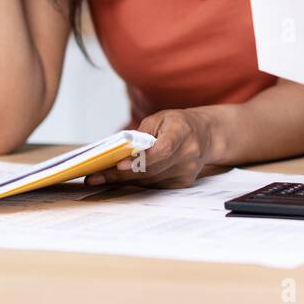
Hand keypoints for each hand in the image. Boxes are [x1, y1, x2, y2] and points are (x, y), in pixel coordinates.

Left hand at [85, 107, 220, 188]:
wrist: (207, 135)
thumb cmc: (179, 124)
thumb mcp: (161, 118)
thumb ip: (142, 133)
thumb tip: (120, 151)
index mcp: (182, 132)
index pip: (162, 150)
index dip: (141, 159)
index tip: (120, 164)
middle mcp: (188, 154)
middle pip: (151, 169)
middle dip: (120, 174)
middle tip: (96, 176)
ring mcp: (187, 171)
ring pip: (149, 180)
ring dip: (124, 180)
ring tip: (100, 177)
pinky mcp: (183, 183)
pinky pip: (154, 184)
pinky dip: (137, 181)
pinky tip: (122, 178)